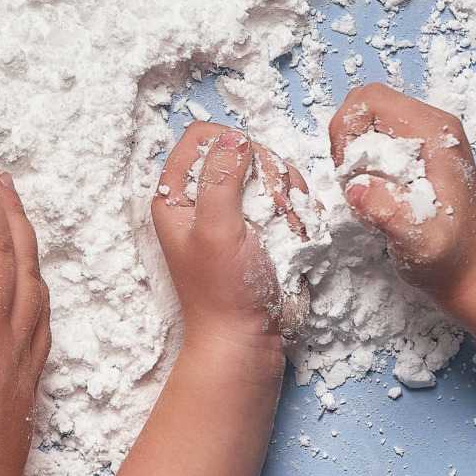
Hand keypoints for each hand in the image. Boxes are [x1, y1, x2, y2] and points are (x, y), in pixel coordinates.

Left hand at [150, 122, 304, 357]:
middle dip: (267, 180)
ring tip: (280, 235)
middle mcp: (206, 197)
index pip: (203, 137)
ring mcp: (238, 210)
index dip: (231, 146)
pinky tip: (292, 243)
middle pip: (248, 150)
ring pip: (276, 173)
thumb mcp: (216, 231)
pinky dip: (299, 218)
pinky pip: (293, 199)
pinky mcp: (266, 225)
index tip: (248, 174)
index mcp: (177, 195)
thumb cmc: (223, 292)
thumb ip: (221, 179)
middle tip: (268, 215)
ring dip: (287, 202)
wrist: (247, 338)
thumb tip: (235, 137)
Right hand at [330, 83, 475, 353]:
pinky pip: (375, 136)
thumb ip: (390, 213)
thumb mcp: (419, 242)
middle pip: (367, 103)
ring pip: (368, 118)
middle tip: (350, 180)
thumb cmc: (448, 258)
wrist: (470, 271)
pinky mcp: (417, 150)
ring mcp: (426, 136)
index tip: (347, 170)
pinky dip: (361, 159)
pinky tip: (371, 189)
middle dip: (345, 138)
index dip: (346, 129)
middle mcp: (433, 126)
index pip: (373, 100)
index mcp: (436, 134)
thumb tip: (356, 187)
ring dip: (351, 150)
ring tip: (361, 187)